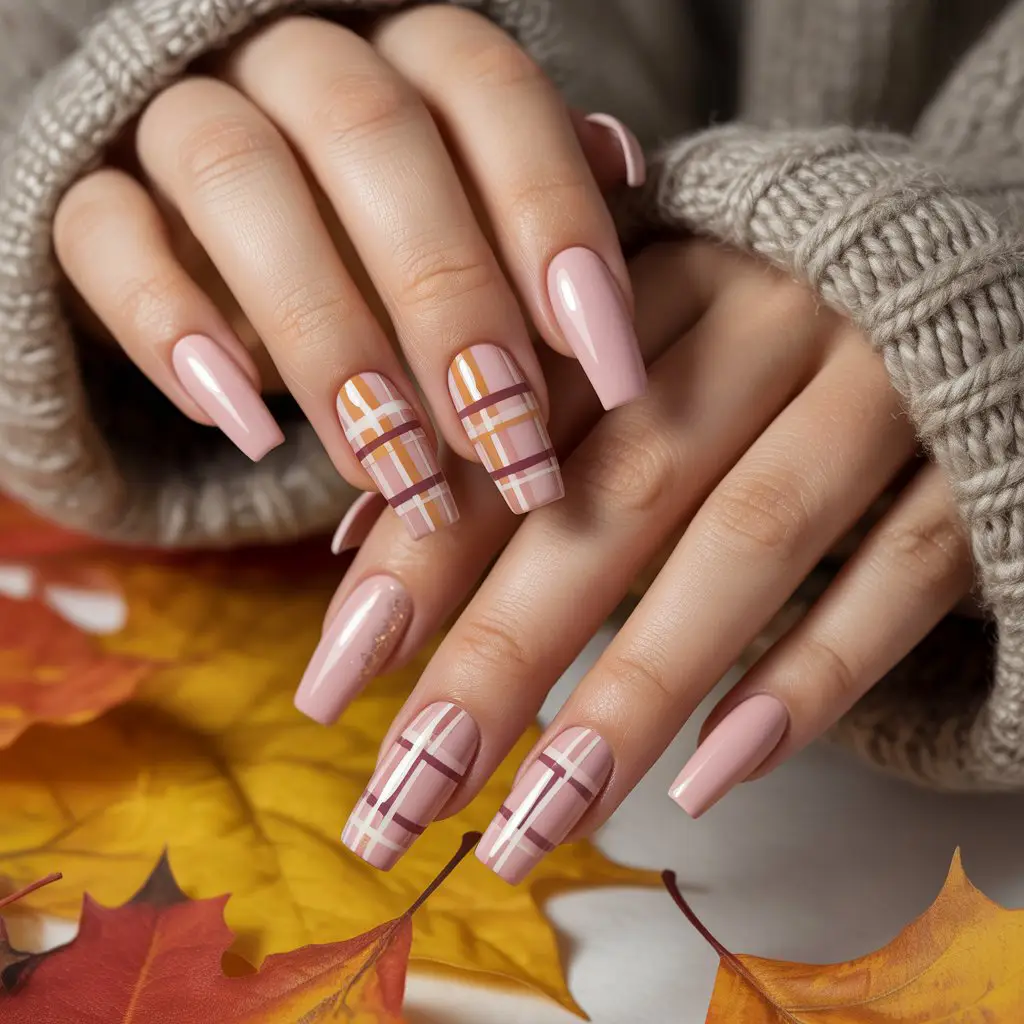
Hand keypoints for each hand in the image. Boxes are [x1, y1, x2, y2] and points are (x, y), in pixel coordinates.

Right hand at [52, 7, 644, 536]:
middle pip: (371, 134)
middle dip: (449, 300)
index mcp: (403, 56)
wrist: (215, 236)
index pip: (489, 95)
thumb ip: (531, 208)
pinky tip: (247, 432)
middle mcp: (293, 62)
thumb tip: (624, 168)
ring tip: (392, 469)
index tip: (609, 364)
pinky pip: (107, 238)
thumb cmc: (376, 237)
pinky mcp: (94, 198)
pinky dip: (175, 333)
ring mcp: (180, 118)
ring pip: (239, 180)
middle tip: (504, 445)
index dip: (553, 221)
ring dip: (327, 337)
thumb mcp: (468, 225)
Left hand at [303, 239, 974, 877]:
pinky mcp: (975, 457)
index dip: (422, 549)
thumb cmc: (763, 322)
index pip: (518, 423)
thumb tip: (358, 540)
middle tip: (403, 791)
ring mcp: (884, 382)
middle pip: (616, 497)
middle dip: (501, 654)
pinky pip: (898, 573)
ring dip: (632, 694)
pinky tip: (710, 779)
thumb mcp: (634, 335)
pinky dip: (809, 679)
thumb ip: (513, 426)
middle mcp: (770, 315)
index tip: (336, 675)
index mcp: (663, 277)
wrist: (969, 272)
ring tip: (529, 825)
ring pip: (747, 545)